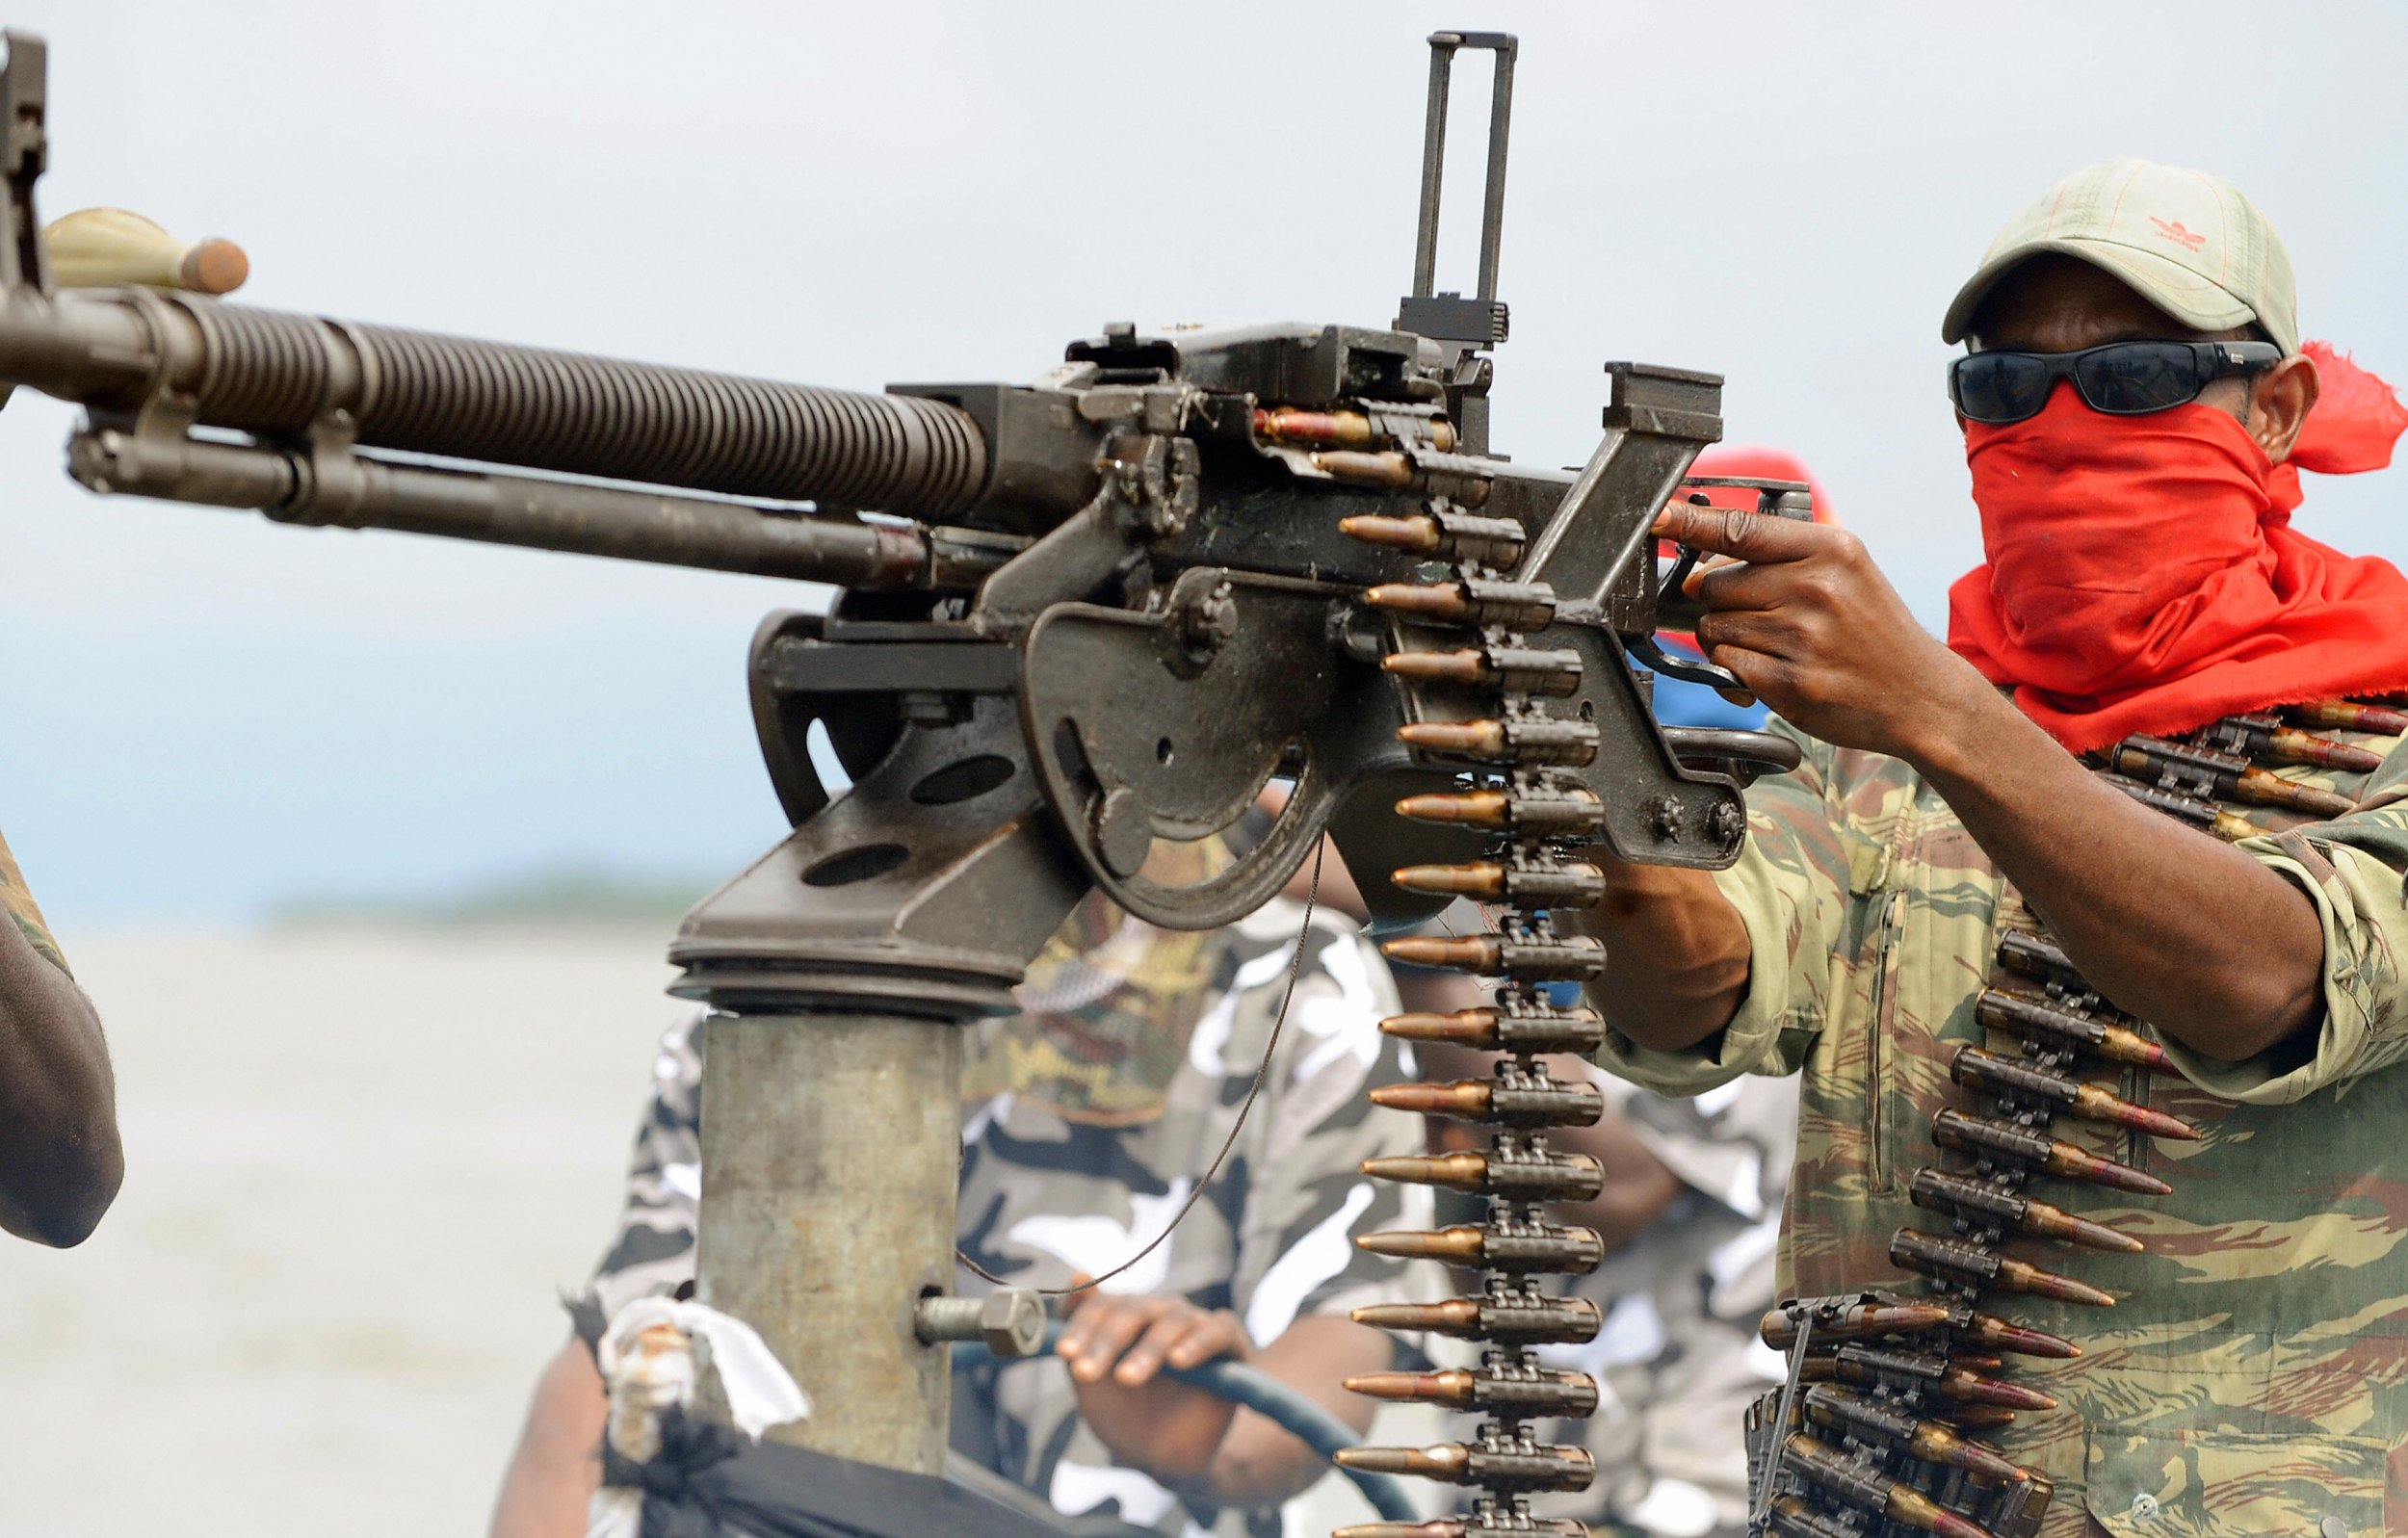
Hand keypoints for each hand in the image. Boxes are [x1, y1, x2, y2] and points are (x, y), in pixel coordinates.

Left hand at [1054, 1274, 1252, 1486]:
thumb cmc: (1125, 1418)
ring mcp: (1194, 1325)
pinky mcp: (1230, 1343)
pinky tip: (1178, 1361)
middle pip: (1132, 1309)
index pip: (1102, 1304)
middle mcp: (1159, 1314)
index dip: (1082, 1325)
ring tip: (1126, 1378)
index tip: (1065, 1353)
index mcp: (1124, 1318)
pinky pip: (1218, 1329)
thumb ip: (1081, 1338)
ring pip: (1172, 1320)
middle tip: (1086, 1373)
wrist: (1166, 1460)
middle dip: (1106, 1341)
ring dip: (1147, 1349)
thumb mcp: (1092, 1386)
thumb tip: (1078, 1273)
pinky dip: (1198, 1341)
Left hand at [1657, 503, 1995, 760]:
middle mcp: (1816, 588)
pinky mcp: (1790, 683)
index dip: (1688, 523)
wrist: (1921, 694)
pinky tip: (1777, 669)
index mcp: (1830, 549)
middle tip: (1764, 614)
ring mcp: (1802, 637)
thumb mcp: (1846, 570)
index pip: (1740, 528)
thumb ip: (1778, 558)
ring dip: (1730, 637)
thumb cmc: (1874, 629)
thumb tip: (1698, 570)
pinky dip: (1737, 669)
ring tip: (1779, 644)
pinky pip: (1725, 664)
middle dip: (1723, 600)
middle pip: (1714, 584)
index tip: (1656, 516)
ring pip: (1713, 627)